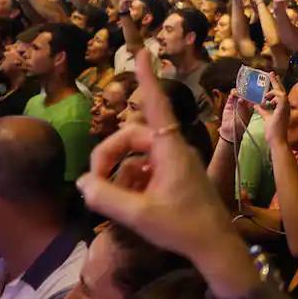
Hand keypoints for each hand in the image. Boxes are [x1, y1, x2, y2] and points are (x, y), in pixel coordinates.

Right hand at [76, 48, 239, 265]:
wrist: (215, 247)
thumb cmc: (182, 228)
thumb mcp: (138, 214)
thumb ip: (106, 197)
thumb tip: (82, 182)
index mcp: (171, 149)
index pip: (156, 105)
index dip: (147, 79)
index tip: (144, 52)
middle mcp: (174, 149)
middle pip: (132, 137)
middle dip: (108, 155)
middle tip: (93, 184)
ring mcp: (176, 162)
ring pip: (136, 155)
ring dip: (119, 173)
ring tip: (112, 202)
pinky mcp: (176, 175)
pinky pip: (146, 168)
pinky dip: (131, 181)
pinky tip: (127, 204)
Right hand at [218, 91, 252, 143]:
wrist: (232, 130)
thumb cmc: (242, 124)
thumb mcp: (247, 115)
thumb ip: (247, 107)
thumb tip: (245, 99)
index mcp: (250, 105)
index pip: (253, 96)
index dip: (254, 92)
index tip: (255, 90)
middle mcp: (244, 102)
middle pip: (245, 92)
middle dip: (247, 89)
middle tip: (247, 89)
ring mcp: (236, 101)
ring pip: (238, 92)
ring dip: (240, 90)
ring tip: (241, 92)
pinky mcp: (229, 102)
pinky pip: (231, 95)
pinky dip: (233, 93)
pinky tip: (235, 94)